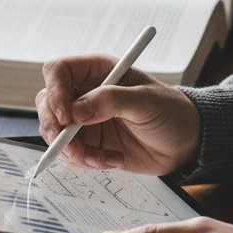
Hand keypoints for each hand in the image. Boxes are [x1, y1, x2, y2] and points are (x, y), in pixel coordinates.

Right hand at [35, 54, 201, 174]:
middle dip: (55, 129)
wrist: (185, 143)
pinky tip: (113, 160)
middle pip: (47, 104)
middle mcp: (83, 93)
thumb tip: (76, 111)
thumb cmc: (171, 112)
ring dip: (73, 151)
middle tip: (73, 147)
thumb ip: (111, 102)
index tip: (64, 115)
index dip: (54, 91)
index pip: (58, 72)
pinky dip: (86, 161)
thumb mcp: (146, 102)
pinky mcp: (88, 144)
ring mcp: (83, 120)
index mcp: (96, 71)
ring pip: (54, 133)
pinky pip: (70, 154)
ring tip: (103, 158)